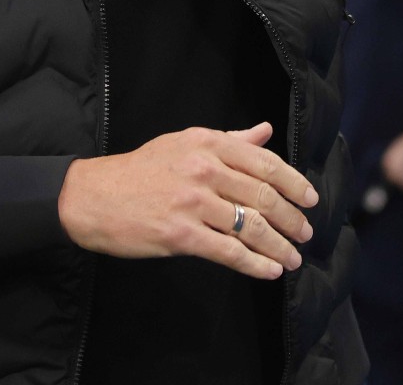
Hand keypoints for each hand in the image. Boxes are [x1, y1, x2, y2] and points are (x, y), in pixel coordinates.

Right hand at [57, 123, 316, 280]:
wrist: (91, 197)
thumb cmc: (138, 170)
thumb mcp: (183, 143)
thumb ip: (228, 140)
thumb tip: (265, 131)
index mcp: (207, 144)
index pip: (265, 163)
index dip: (294, 183)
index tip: (311, 199)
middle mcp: (204, 170)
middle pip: (264, 196)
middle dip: (291, 218)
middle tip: (305, 233)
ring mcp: (193, 203)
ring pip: (251, 226)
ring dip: (279, 245)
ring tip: (292, 258)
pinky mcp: (181, 234)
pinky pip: (229, 251)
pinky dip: (255, 264)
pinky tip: (269, 271)